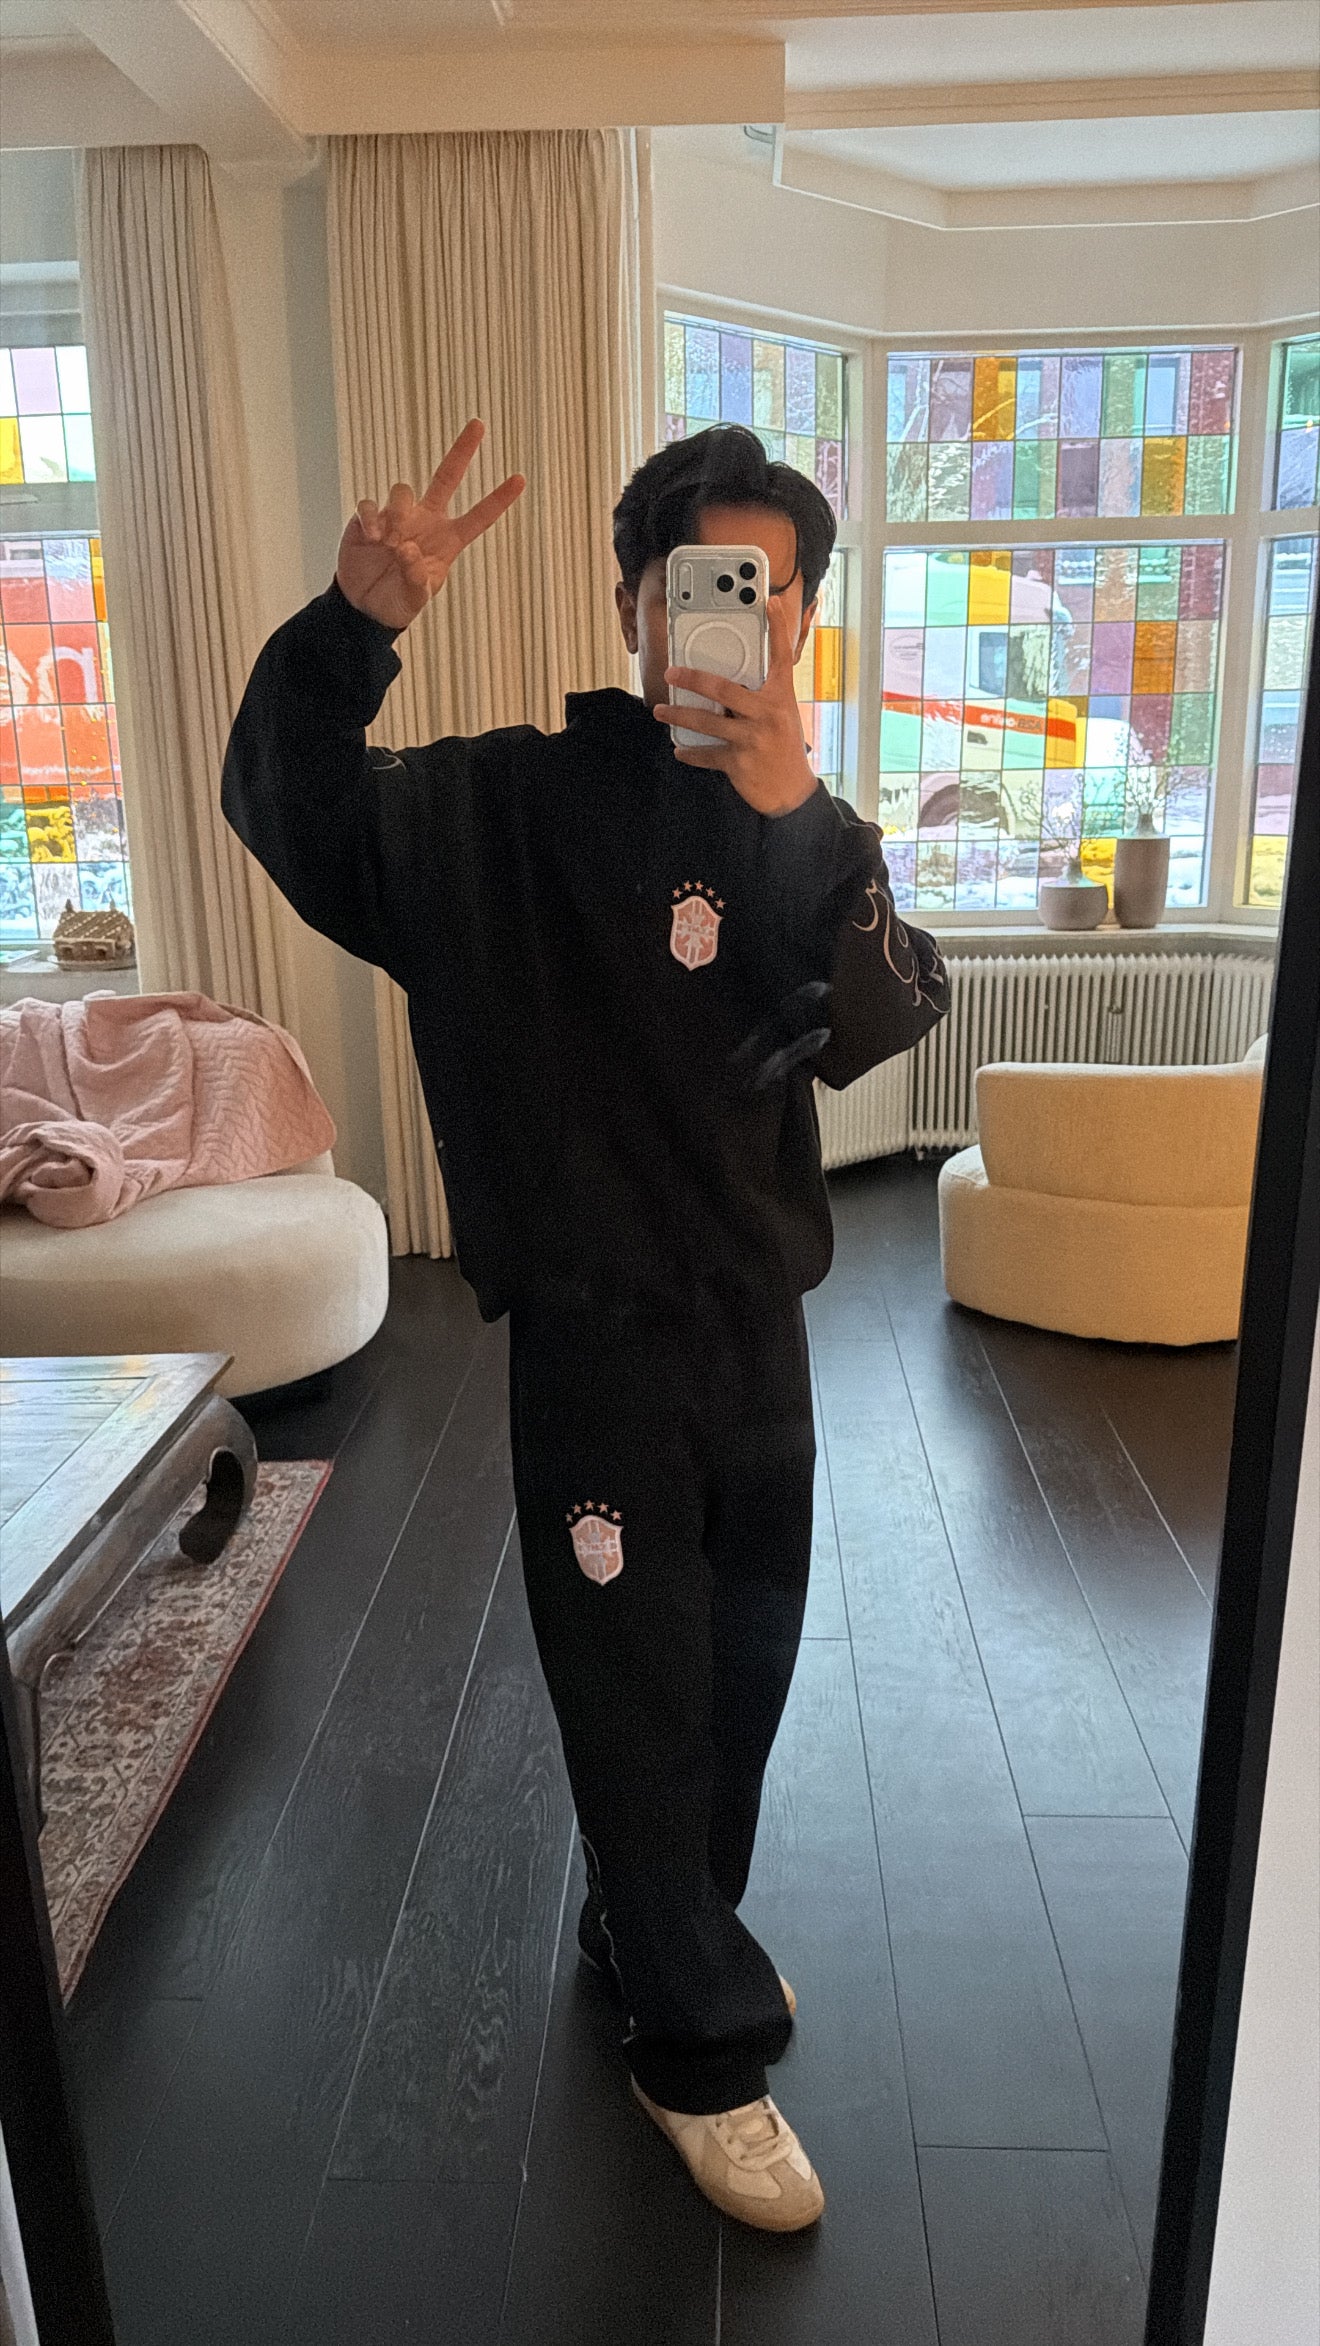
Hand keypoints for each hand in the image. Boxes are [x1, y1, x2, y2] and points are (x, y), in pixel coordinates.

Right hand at [336, 419, 524, 631]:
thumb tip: (408, 551)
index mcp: (447, 540)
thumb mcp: (416, 599)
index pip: (479, 517)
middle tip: (479, 424)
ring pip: (404, 491)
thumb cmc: (399, 600)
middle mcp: (425, 520)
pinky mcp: (368, 519)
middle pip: (446, 477)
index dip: (498, 499)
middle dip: (462, 451)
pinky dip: (372, 518)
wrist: (366, 606)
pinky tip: (372, 538)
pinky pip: (371, 505)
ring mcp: (397, 517)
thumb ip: (418, 580)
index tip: (520, 479)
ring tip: (390, 544)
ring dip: (400, 512)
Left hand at [653, 595, 817, 815]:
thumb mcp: (783, 715)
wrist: (792, 792)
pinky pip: (706, 754)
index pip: (782, 656)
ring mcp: (751, 740)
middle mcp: (766, 715)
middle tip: (671, 672)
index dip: (778, 627)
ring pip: (707, 723)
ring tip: (660, 711)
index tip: (769, 602)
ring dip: (679, 715)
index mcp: (780, 697)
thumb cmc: (784, 749)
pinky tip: (679, 749)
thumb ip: (762, 695)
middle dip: (693, 679)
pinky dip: (690, 752)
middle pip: (724, 689)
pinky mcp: (738, 763)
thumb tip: (733, 680)